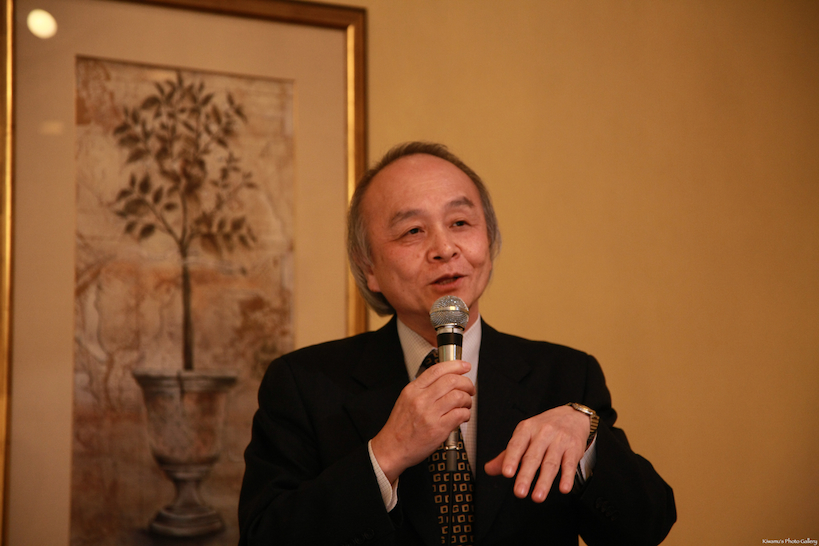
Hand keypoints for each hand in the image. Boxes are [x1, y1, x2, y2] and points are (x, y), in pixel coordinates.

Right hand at [371, 360, 474, 483]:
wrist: (392, 448)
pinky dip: (466, 414)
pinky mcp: (438, 429)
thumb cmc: (400, 427)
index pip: (437, 370)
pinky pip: (460, 414)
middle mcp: (420, 400)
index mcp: (412, 390)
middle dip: (466, 383)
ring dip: (468, 399)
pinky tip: (463, 416)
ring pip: (458, 396)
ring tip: (466, 404)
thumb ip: (422, 389)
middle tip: (469, 388)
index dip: (455, 365)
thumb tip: (445, 380)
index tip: (464, 366)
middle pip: (451, 381)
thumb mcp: (405, 400)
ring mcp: (429, 414)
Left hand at [484, 405, 588, 502]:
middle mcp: (542, 433)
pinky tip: (563, 488)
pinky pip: (570, 464)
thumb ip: (507, 455)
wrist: (572, 416)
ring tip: (537, 497)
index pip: (516, 445)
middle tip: (519, 492)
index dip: (511, 459)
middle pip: (533, 457)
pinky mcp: (574, 449)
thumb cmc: (544, 428)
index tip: (506, 473)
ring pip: (551, 463)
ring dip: (544, 481)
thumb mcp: (524, 435)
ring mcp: (559, 441)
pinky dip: (567, 477)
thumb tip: (489, 469)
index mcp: (526, 429)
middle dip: (525, 475)